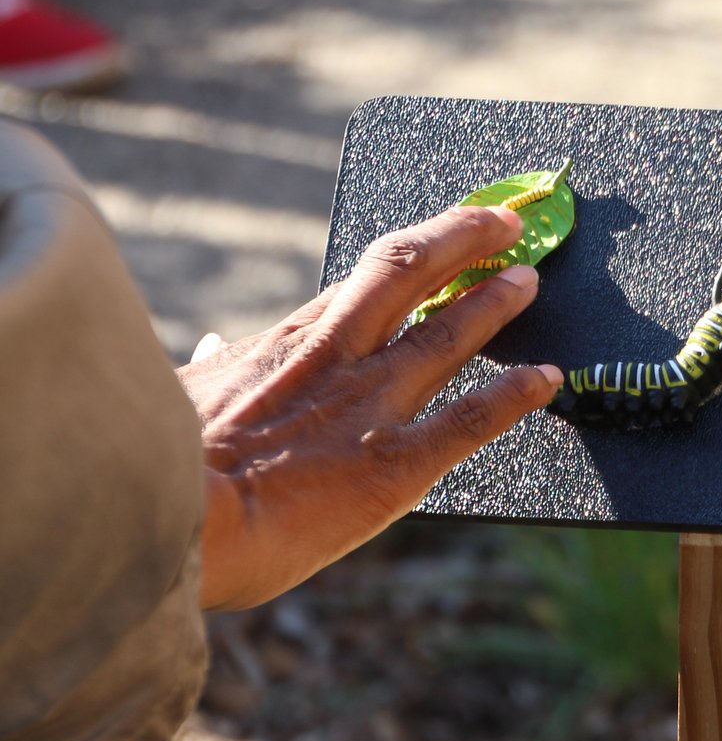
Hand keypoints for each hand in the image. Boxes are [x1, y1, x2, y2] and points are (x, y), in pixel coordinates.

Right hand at [180, 204, 561, 609]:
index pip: (363, 282)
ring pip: (450, 335)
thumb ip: (212, 371)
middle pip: (410, 273)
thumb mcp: (175, 396)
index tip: (444, 237)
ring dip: (496, 304)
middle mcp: (337, 359)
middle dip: (463, 240)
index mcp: (284, 344)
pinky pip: (473, 418)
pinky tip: (547, 379)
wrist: (159, 516)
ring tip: (529, 281)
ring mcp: (371, 406)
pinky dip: (516, 395)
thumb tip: (212, 348)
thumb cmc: (155, 465)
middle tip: (504, 224)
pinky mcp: (395, 464)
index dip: (415, 254)